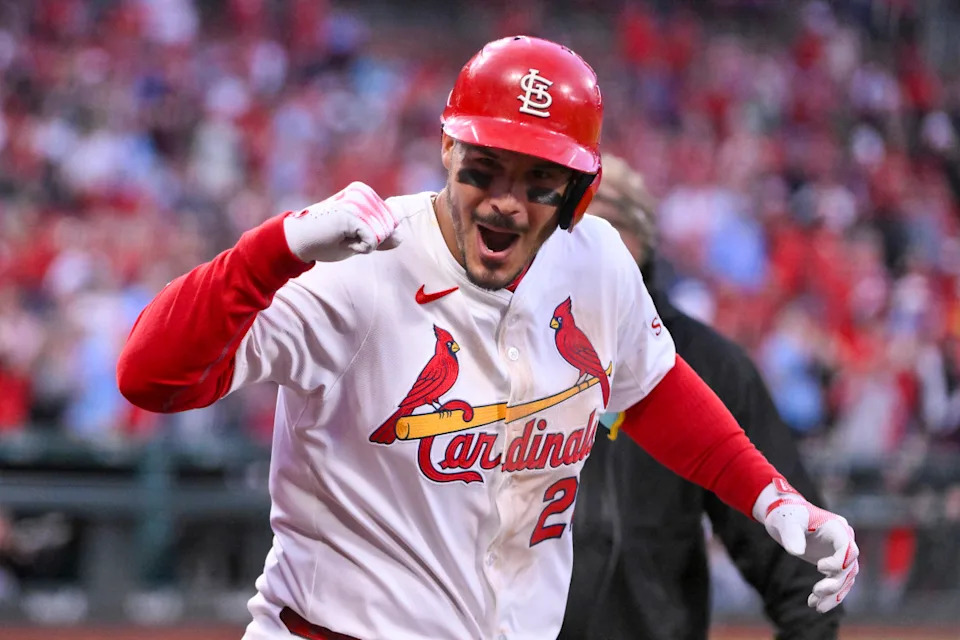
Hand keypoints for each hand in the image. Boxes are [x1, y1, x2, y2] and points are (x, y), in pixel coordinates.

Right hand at [283, 182, 404, 262]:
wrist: (299, 241)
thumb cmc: (325, 241)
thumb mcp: (357, 241)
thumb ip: (379, 238)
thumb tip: (401, 236)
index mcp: (365, 198)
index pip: (388, 223)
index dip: (374, 237)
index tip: (350, 235)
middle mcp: (363, 196)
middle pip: (387, 229)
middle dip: (370, 242)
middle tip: (345, 239)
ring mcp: (358, 204)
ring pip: (381, 235)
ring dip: (364, 245)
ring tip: (343, 239)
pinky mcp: (352, 215)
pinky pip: (373, 239)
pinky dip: (362, 248)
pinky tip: (344, 242)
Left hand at [753, 478, 858, 612]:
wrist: (784, 517)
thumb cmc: (786, 515)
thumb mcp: (787, 522)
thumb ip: (791, 535)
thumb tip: (796, 552)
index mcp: (837, 528)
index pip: (849, 549)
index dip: (839, 562)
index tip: (819, 568)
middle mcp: (843, 541)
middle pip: (849, 568)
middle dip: (835, 583)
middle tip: (816, 592)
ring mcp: (839, 553)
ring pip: (845, 579)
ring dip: (833, 595)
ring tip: (816, 607)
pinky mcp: (832, 564)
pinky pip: (836, 582)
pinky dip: (827, 594)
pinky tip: (813, 604)